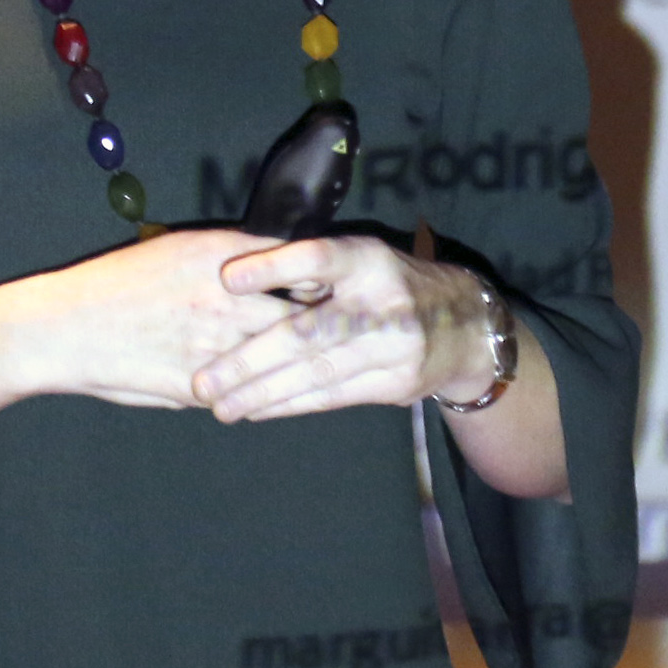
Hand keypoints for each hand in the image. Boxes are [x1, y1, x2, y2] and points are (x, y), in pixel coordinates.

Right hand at [6, 229, 302, 409]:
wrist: (66, 326)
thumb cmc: (119, 283)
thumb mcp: (177, 248)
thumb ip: (228, 259)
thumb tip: (271, 272)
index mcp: (220, 254)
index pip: (298, 261)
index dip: (320, 279)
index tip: (329, 289)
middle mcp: (226, 296)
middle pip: (303, 311)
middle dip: (321, 324)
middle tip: (336, 335)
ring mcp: (216, 343)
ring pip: (281, 357)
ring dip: (296, 365)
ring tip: (309, 370)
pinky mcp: (200, 384)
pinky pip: (248, 393)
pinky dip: (261, 396)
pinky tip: (268, 396)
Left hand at [193, 234, 486, 422]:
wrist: (464, 326)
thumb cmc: (387, 283)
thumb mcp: (359, 260)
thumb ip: (309, 269)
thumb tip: (235, 280)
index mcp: (367, 259)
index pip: (318, 257)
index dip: (274, 267)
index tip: (227, 279)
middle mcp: (383, 302)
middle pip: (308, 333)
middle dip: (250, 361)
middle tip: (204, 380)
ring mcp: (393, 347)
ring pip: (316, 374)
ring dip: (262, 394)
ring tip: (220, 405)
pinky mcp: (396, 385)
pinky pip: (331, 398)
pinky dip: (289, 405)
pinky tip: (256, 410)